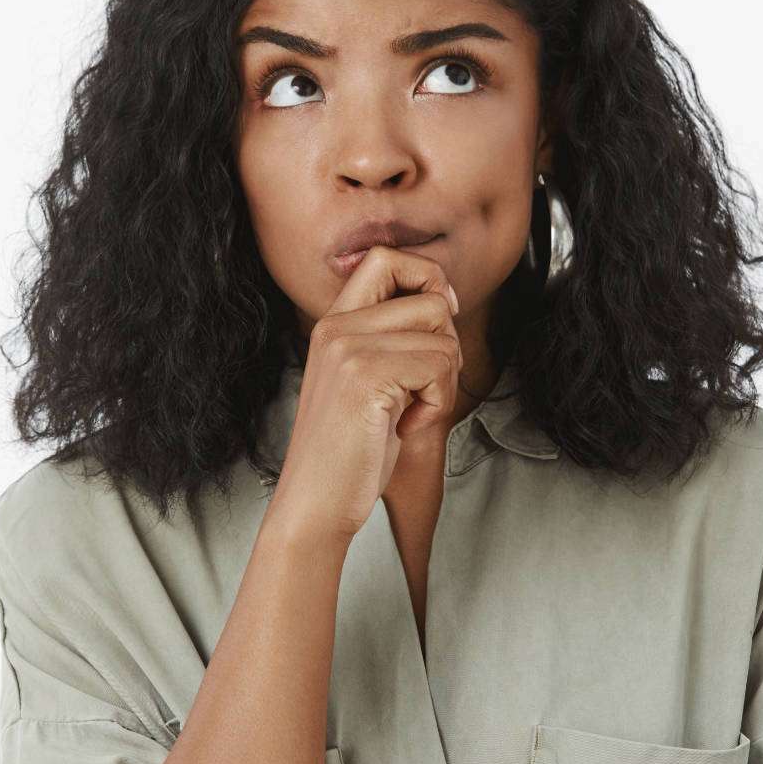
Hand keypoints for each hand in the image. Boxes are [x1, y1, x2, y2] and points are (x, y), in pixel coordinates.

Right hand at [268, 245, 460, 541]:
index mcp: (334, 323)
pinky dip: (438, 404)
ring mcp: (347, 348)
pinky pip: (440, 367)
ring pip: (443, 335)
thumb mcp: (371, 381)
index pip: (386, 258)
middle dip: (447, 342)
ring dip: (444, 382)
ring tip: (410, 412)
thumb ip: (393, 338)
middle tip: (423, 387)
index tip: (436, 324)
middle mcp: (336, 327)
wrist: (315, 505)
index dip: (426, 279)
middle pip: (430, 296)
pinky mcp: (365, 376)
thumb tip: (445, 299)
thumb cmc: (351, 452)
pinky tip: (406, 426)